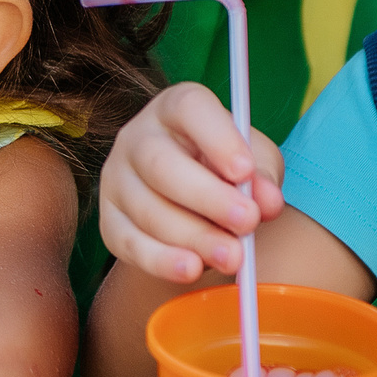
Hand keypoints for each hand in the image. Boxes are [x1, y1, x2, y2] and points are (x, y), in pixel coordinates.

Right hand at [98, 82, 283, 281]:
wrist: (189, 195)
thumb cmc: (223, 167)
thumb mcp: (253, 160)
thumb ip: (263, 175)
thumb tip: (266, 202)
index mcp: (175, 108)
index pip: (189, 109)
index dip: (217, 139)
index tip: (245, 171)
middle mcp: (137, 137)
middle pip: (161, 164)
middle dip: (207, 197)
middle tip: (248, 222)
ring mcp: (117, 179)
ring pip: (147, 209)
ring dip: (194, 236)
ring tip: (233, 257)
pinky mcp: (109, 220)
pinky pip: (129, 243)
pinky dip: (161, 261)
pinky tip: (192, 269)